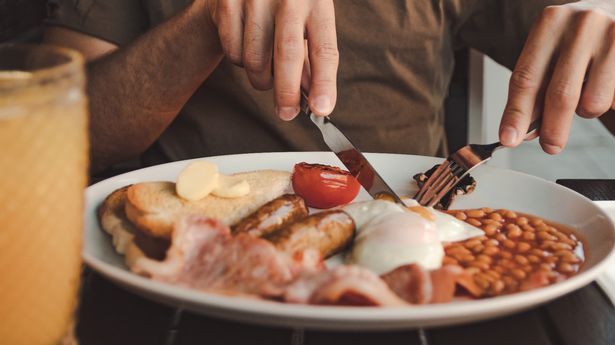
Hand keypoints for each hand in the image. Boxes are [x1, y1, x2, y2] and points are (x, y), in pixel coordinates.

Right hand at [205, 0, 337, 119]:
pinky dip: (239, 60)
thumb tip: (313, 101)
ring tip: (266, 69)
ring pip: (255, 60)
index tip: (321, 109)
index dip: (324, 83)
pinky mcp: (227, 2)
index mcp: (316, 1)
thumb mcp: (307, 23)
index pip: (324, 50)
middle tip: (286, 113)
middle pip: (288, 55)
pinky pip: (233, 52)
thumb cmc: (285, 7)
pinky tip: (246, 46)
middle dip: (287, 92)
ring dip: (261, 78)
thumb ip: (310, 61)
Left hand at [499, 1, 614, 153]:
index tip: (509, 138)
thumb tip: (525, 130)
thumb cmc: (577, 37)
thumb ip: (536, 87)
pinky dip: (608, 102)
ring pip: (593, 102)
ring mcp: (613, 36)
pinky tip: (606, 84)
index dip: (516, 114)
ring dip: (586, 111)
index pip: (526, 78)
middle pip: (560, 95)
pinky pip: (614, 100)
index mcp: (550, 23)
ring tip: (586, 95)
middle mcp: (582, 25)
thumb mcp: (549, 52)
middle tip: (550, 146)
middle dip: (552, 129)